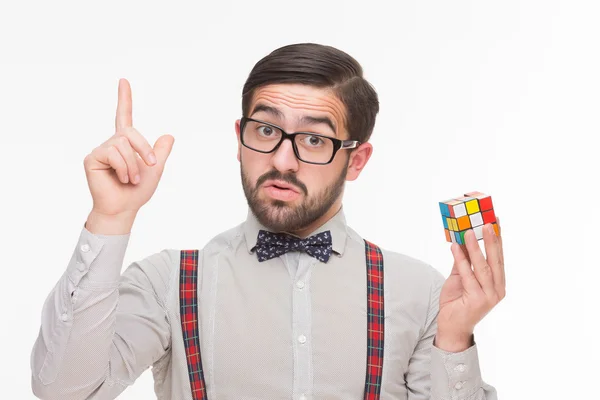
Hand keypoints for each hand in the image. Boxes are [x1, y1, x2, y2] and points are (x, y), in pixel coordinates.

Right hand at [83, 79, 173, 232]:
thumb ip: (160, 152)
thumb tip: (169, 135)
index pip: (124, 116)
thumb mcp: (155, 170)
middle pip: (129, 132)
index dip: (124, 99)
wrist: (125, 208)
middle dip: (143, 149)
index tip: (123, 81)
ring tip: (132, 179)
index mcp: (126, 144)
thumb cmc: (137, 192)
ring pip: (122, 144)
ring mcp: (101, 150)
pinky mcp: (92, 158)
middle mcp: (112, 143)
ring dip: (134, 164)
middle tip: (150, 166)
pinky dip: (124, 168)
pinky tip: (122, 178)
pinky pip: (113, 153)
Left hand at [435, 220, 504, 351]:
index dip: (498, 239)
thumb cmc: (457, 302)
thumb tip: (462, 239)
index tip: (496, 222)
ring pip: (482, 267)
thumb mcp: (461, 277)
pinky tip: (455, 248)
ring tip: (468, 232)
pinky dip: (461, 260)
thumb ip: (464, 261)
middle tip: (487, 223)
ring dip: (475, 248)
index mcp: (498, 283)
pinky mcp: (476, 300)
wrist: (451, 327)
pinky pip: (468, 276)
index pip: (499, 257)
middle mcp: (497, 290)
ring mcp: (489, 296)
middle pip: (495, 260)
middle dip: (491, 240)